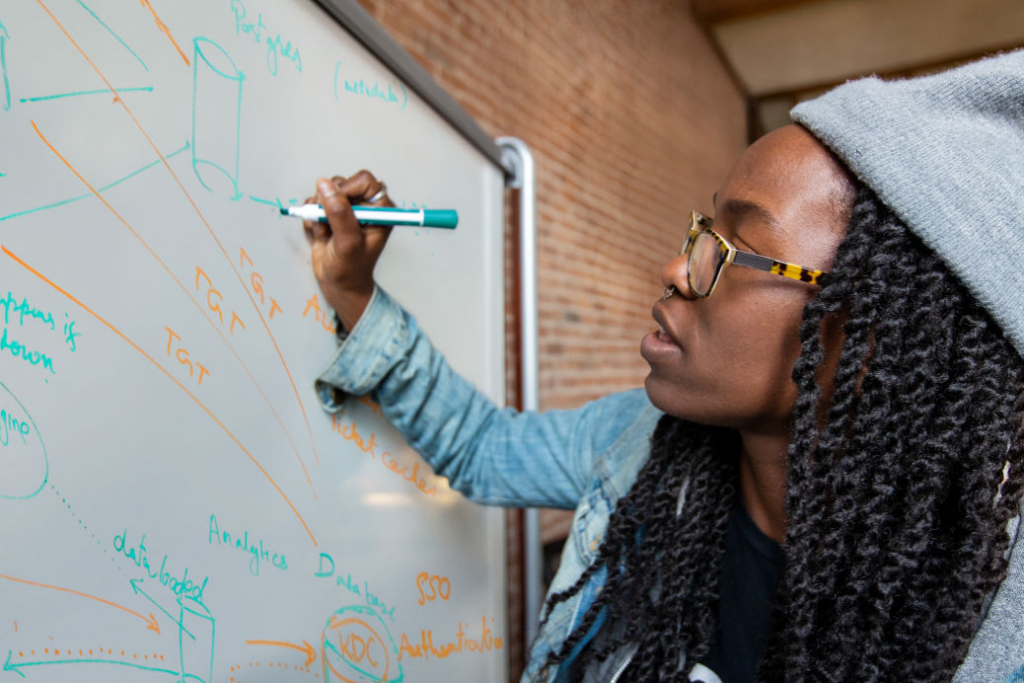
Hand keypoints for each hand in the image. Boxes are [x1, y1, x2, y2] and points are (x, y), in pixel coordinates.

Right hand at [303, 171, 392, 331]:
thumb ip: (339, 213)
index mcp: (380, 210)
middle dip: (329, 200)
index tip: (337, 207)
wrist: (338, 285)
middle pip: (342, 183)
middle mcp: (365, 206)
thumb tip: (325, 185)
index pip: (364, 181)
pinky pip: (315, 202)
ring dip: (318, 209)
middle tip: (328, 222)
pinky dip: (311, 216)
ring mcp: (347, 209)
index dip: (347, 189)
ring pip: (326, 191)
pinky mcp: (331, 214)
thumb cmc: (351, 269)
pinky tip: (319, 232)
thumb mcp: (348, 242)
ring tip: (324, 229)